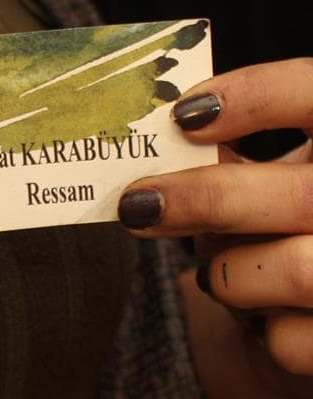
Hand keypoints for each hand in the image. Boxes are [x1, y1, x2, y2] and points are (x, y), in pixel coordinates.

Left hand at [117, 58, 312, 391]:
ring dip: (232, 273)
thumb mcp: (264, 178)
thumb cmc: (276, 230)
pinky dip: (256, 327)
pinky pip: (290, 339)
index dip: (258, 95)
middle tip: (138, 204)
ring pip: (297, 271)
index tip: (182, 114)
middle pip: (304, 196)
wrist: (305, 317)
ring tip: (217, 273)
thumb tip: (144, 132)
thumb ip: (222, 153)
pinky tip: (259, 316)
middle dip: (207, 199)